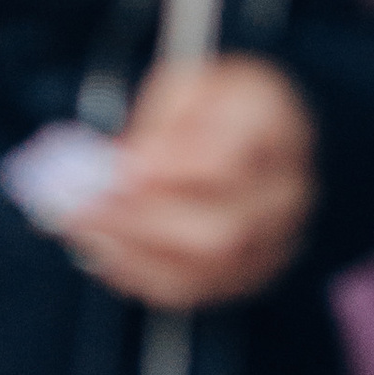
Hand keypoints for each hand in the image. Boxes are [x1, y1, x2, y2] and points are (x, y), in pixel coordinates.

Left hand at [64, 56, 315, 310]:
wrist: (247, 129)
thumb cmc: (212, 103)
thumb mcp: (183, 85)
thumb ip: (157, 124)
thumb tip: (129, 170)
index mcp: (275, 120)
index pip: (225, 159)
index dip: (167, 171)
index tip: (118, 169)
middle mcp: (288, 186)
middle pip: (220, 229)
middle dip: (141, 224)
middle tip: (84, 208)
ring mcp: (277, 238)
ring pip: (205, 270)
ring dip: (134, 254)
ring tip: (84, 228)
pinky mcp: (253, 271)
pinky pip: (195, 289)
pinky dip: (143, 275)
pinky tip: (107, 249)